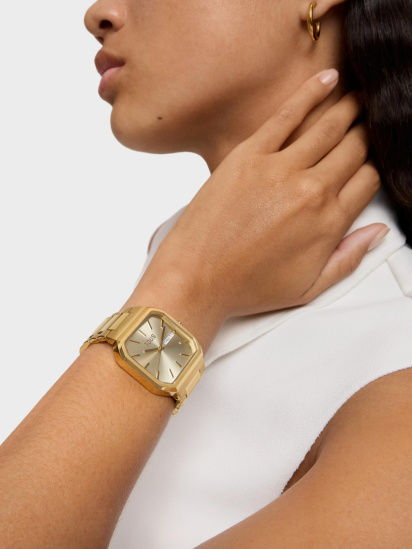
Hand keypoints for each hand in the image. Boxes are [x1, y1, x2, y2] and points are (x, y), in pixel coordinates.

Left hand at [134, 70, 384, 321]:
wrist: (197, 278)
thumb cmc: (246, 286)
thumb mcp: (309, 287)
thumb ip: (348, 258)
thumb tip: (377, 232)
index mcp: (327, 223)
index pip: (367, 179)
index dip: (373, 166)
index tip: (370, 159)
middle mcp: (310, 191)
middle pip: (353, 149)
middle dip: (366, 134)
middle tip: (369, 123)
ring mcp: (279, 169)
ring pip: (327, 127)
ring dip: (349, 109)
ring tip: (359, 98)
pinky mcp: (248, 155)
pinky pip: (286, 116)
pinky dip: (310, 94)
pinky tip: (328, 81)